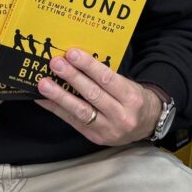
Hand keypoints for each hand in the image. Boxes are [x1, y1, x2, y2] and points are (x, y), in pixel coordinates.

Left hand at [35, 49, 160, 144]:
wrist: (147, 125)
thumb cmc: (133, 98)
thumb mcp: (127, 84)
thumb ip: (105, 76)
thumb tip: (75, 60)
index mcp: (131, 97)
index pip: (107, 79)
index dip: (88, 66)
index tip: (71, 53)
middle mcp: (121, 116)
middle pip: (92, 94)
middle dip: (72, 77)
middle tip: (55, 63)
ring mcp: (108, 130)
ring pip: (80, 111)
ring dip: (59, 96)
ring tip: (43, 84)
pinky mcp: (95, 138)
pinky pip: (73, 121)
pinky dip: (56, 109)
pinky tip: (43, 100)